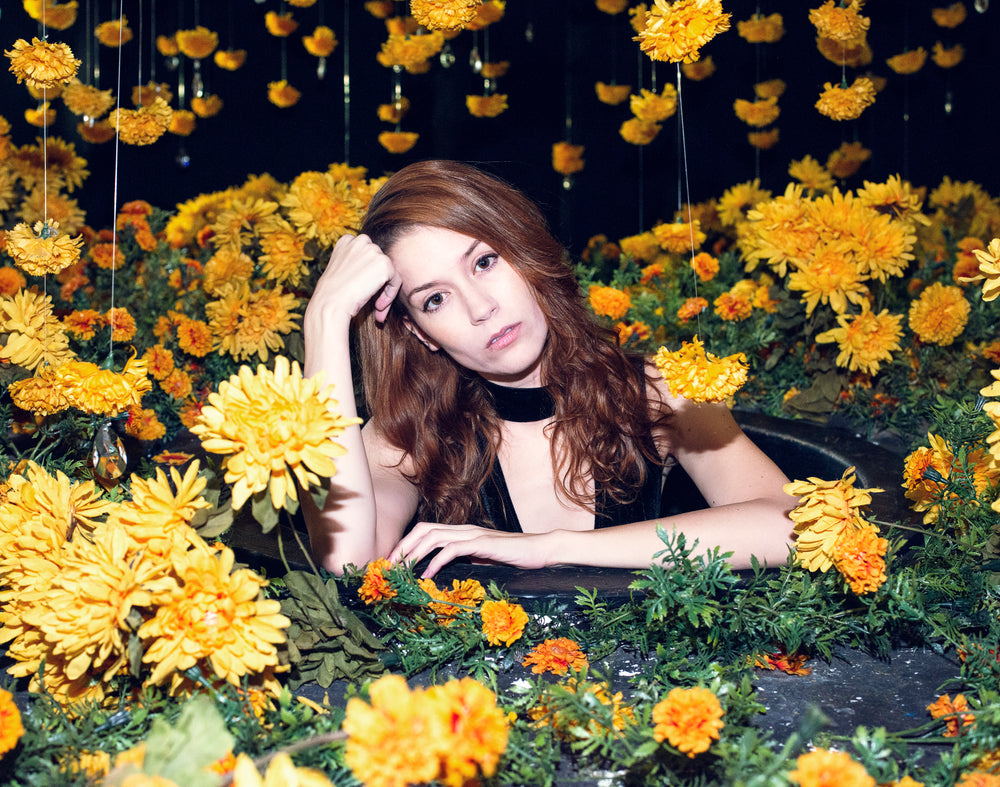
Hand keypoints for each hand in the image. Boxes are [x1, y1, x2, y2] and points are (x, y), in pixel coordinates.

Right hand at [306, 233, 401, 326]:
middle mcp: (361, 241)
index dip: (368, 275)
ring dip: (385, 291)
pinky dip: (391, 294)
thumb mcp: (342, 272)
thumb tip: (374, 275)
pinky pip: (396, 280)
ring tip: (377, 307)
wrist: (331, 302)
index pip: (367, 255)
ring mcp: (373, 250)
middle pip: (379, 262)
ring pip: (389, 272)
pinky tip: (379, 306)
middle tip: (374, 303)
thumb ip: (357, 265)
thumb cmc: (333, 293)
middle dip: (378, 283)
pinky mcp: (384, 263)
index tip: (363, 290)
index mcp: (347, 240)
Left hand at [388, 522, 554, 577]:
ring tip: (401, 570)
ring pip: (432, 536)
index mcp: (461, 533)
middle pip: (422, 530)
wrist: (540, 551)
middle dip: (402, 547)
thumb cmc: (513, 557)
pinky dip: (436, 561)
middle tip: (388, 567)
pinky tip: (427, 575)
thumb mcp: (483, 560)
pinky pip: (452, 549)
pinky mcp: (482, 543)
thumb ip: (465, 561)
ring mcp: (472, 535)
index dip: (406, 544)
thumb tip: (443, 572)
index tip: (393, 563)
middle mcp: (463, 529)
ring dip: (413, 553)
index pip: (426, 531)